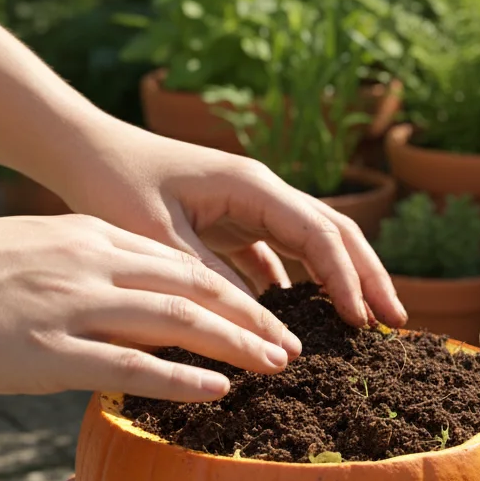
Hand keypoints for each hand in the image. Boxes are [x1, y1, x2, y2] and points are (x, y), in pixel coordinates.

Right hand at [0, 210, 298, 401]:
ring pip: (177, 322)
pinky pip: (130, 365)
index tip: (266, 313)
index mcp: (86, 239)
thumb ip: (81, 273)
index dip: (230, 289)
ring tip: (278, 366)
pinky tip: (220, 390)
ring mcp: (70, 308)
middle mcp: (89, 265)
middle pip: (194, 288)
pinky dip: (182, 377)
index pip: (178, 263)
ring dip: (236, 344)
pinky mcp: (45, 351)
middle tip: (294, 346)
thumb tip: (121, 307)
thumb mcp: (29, 256)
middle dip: (252, 317)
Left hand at [57, 120, 407, 328]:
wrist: (82, 152)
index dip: (347, 279)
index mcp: (253, 187)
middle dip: (369, 278)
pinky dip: (300, 287)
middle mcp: (263, 193)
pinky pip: (280, 258)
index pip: (321, 234)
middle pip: (335, 236)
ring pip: (315, 247)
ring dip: (342, 284)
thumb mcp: (159, 238)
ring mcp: (251, 208)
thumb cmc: (114, 185)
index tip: (363, 322)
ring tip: (364, 326)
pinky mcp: (233, 224)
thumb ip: (212, 280)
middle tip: (397, 324)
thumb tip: (265, 328)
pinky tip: (306, 321)